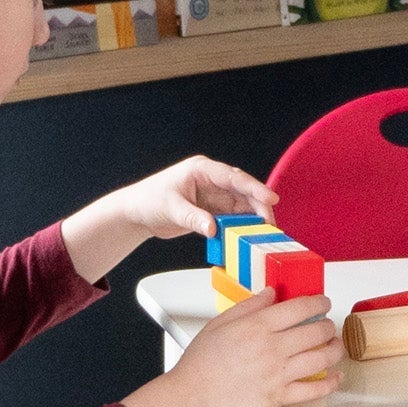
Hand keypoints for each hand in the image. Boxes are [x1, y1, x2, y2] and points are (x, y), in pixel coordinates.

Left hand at [114, 155, 274, 243]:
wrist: (137, 212)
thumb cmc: (149, 200)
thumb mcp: (171, 208)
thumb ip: (193, 218)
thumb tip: (213, 228)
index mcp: (201, 170)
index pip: (233, 177)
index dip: (254, 187)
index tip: (270, 198)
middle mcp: (211, 181)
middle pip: (242, 191)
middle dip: (259, 205)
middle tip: (271, 223)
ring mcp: (213, 195)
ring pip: (241, 205)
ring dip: (253, 218)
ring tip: (265, 233)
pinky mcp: (212, 210)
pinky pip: (232, 218)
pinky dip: (242, 226)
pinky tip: (249, 236)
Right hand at [122, 290, 340, 406]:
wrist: (192, 397)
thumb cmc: (200, 364)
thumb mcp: (220, 323)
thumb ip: (249, 306)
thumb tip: (269, 294)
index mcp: (257, 327)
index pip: (299, 308)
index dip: (318, 302)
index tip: (322, 301)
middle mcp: (272, 348)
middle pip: (316, 332)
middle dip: (328, 326)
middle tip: (327, 325)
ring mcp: (278, 373)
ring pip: (321, 359)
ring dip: (335, 350)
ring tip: (335, 346)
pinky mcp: (279, 396)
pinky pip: (313, 391)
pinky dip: (330, 384)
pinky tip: (335, 378)